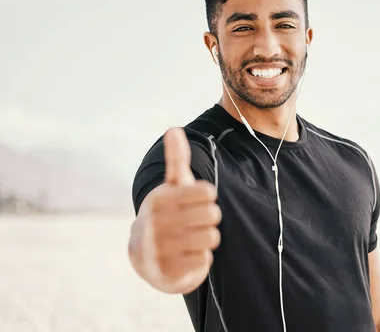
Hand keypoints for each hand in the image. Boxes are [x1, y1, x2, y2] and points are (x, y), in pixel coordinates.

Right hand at [129, 127, 221, 293]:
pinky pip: (205, 259)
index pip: (207, 193)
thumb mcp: (171, 186)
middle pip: (213, 215)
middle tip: (197, 221)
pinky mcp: (169, 270)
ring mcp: (161, 248)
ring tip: (194, 237)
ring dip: (208, 238)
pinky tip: (189, 254)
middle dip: (210, 218)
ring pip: (212, 238)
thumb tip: (173, 129)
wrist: (146, 255)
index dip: (207, 197)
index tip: (197, 200)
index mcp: (160, 199)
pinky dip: (203, 257)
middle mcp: (157, 223)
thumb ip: (176, 159)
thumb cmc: (168, 213)